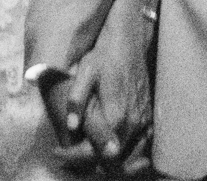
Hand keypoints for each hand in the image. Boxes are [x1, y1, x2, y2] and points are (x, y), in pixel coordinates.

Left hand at [41, 52, 153, 175]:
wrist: (130, 43)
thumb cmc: (105, 57)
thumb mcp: (85, 72)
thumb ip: (77, 99)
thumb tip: (71, 126)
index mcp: (115, 115)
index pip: (95, 153)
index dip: (74, 157)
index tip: (57, 152)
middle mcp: (133, 124)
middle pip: (112, 162)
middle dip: (88, 163)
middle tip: (67, 156)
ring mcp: (144, 123)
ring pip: (128, 160)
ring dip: (108, 164)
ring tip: (84, 155)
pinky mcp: (149, 120)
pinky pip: (140, 149)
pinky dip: (126, 158)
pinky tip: (108, 150)